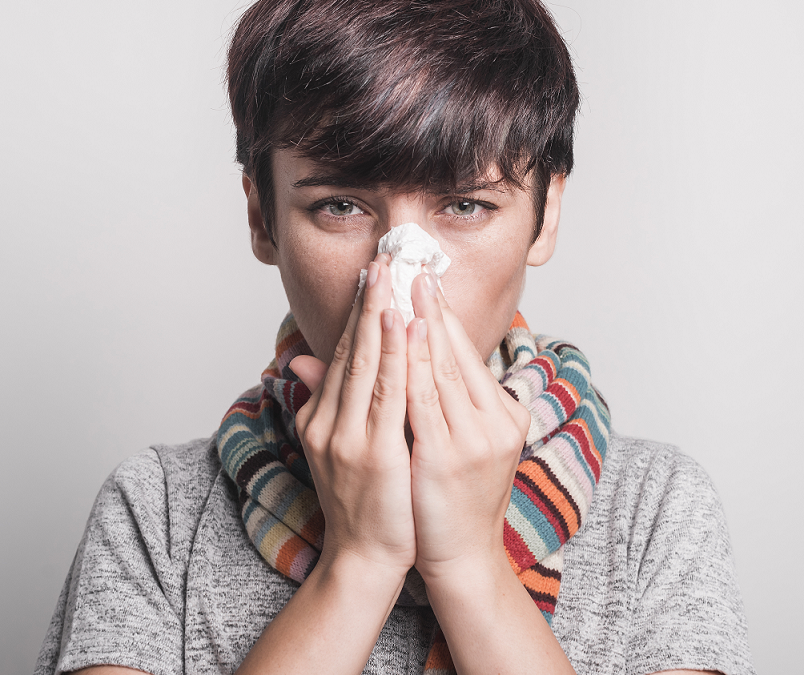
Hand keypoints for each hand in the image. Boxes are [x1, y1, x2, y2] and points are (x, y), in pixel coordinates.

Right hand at [290, 253, 415, 579]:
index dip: (356, 315)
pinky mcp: (373, 453)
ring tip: (390, 278)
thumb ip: (325, 401)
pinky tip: (405, 325)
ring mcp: (348, 437)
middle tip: (381, 261)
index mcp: (320, 418)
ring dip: (379, 317)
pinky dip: (396, 355)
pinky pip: (388, 394)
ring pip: (367, 364)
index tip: (371, 279)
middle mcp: (328, 422)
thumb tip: (305, 361)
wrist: (363, 556)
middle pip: (351, 351)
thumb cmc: (360, 501)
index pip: (342, 356)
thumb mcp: (334, 448)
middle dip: (367, 303)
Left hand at [405, 270, 530, 581]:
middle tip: (409, 264)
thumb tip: (416, 365)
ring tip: (403, 284)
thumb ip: (440, 400)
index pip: (467, 353)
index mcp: (503, 412)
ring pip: (442, 367)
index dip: (442, 314)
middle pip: (456, 351)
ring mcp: (476, 437)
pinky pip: (426, 399)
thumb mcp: (457, 442)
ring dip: (419, 321)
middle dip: (430, 305)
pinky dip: (413, 362)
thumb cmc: (454, 497)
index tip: (422, 280)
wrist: (462, 555)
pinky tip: (401, 332)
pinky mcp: (448, 454)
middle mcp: (496, 419)